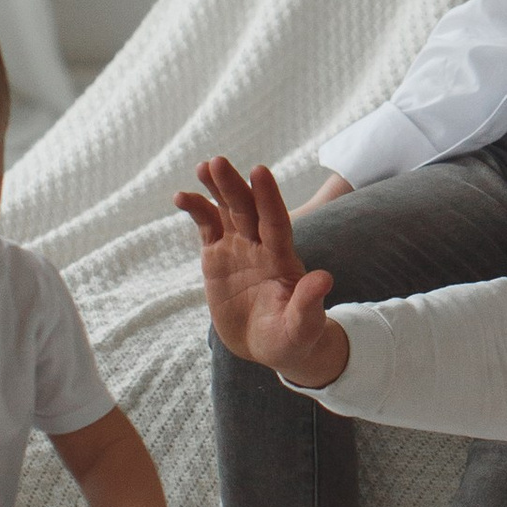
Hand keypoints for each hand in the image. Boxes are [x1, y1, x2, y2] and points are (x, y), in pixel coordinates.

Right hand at [173, 159, 348, 383]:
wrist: (269, 345)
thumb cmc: (292, 338)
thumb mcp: (302, 327)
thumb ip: (309, 303)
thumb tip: (325, 278)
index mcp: (282, 259)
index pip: (276, 221)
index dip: (267, 197)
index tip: (259, 171)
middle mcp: (261, 246)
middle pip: (247, 209)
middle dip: (233, 185)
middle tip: (217, 162)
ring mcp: (238, 248)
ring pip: (227, 210)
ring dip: (216, 188)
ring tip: (203, 167)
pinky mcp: (217, 256)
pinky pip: (206, 227)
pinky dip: (196, 210)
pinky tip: (181, 196)